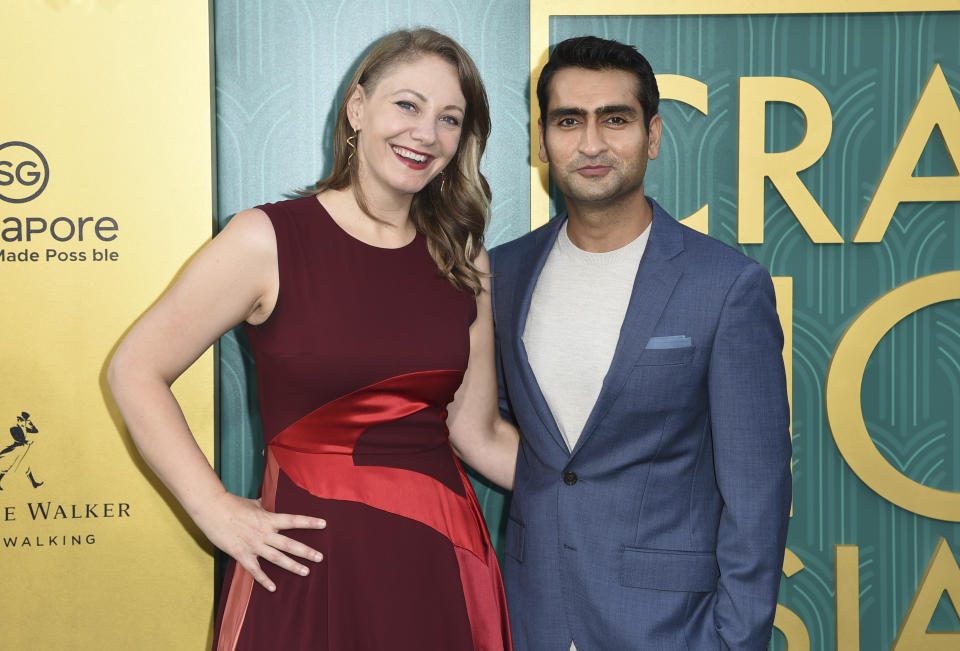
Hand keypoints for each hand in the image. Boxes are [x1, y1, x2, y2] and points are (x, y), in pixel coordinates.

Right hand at [196, 491, 325, 591]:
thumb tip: (267, 500)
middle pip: (290, 544)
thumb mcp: (252, 503)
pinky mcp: (241, 554)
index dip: (309, 522)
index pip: (294, 520)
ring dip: (292, 565)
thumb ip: (263, 506)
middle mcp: (264, 533)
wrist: (212, 510)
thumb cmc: (232, 504)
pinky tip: (273, 588)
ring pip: (277, 558)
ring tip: (306, 572)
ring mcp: (254, 545)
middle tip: (320, 557)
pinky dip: (264, 580)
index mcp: (268, 519)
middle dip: (306, 551)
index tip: (324, 524)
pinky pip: (255, 570)